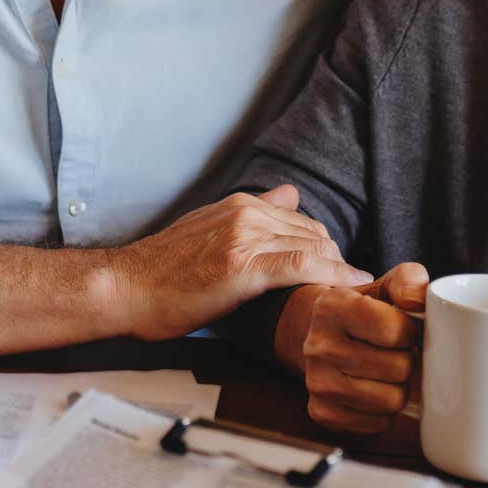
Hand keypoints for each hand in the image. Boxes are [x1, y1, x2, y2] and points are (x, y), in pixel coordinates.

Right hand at [108, 185, 371, 340]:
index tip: (341, 271)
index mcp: (238, 205)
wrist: (125, 289)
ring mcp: (244, 239)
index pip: (301, 220)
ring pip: (313, 247)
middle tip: (356, 288)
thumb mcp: (208, 228)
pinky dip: (333, 276)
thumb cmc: (162, 271)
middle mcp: (245, 214)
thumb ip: (251, 213)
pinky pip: (302, 266)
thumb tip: (289, 193)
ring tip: (362, 294)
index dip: (325, 248)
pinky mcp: (242, 268)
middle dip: (339, 261)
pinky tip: (353, 287)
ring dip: (342, 270)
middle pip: (314, 233)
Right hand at [285, 262, 428, 433]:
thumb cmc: (362, 312)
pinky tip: (374, 390)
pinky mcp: (323, 413)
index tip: (403, 328)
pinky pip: (378, 423)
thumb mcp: (383, 287)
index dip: (410, 331)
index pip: (395, 331)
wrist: (319, 335)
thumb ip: (409, 281)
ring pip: (392, 400)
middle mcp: (318, 346)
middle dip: (407, 360)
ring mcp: (317, 383)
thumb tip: (419, 300)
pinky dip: (385, 411)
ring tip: (387, 371)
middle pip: (398, 368)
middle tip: (396, 352)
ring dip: (398, 387)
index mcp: (332, 307)